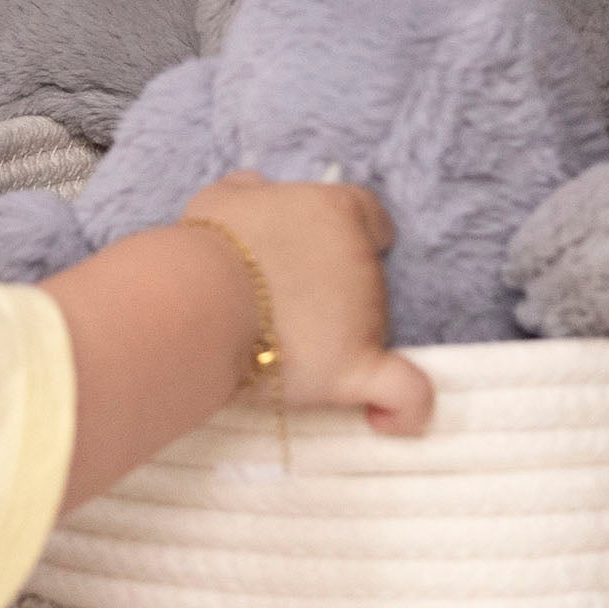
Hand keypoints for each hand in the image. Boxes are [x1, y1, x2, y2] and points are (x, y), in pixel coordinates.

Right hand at [187, 177, 435, 435]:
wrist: (203, 299)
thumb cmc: (209, 246)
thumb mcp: (224, 198)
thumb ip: (251, 191)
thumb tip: (259, 189)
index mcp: (336, 212)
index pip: (371, 218)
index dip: (353, 235)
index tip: (321, 251)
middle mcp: (362, 261)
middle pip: (366, 277)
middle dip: (333, 292)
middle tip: (279, 305)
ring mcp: (367, 316)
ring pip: (372, 329)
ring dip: (340, 339)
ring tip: (284, 351)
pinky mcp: (357, 368)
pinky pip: (405, 393)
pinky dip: (402, 408)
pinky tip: (381, 418)